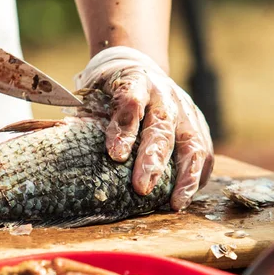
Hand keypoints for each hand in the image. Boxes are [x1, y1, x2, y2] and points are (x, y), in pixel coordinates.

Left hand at [75, 46, 213, 210]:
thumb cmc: (113, 90)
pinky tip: (186, 197)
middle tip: (142, 188)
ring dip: (185, 176)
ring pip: (192, 143)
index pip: (130, 102)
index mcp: (135, 82)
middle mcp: (165, 96)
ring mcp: (186, 111)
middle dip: (153, 160)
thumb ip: (90, 118)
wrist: (143, 71)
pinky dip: (197, 177)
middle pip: (162, 127)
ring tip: (175, 203)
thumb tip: (69, 154)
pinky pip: (204, 153)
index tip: (116, 155)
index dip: (124, 128)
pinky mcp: (198, 126)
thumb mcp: (97, 93)